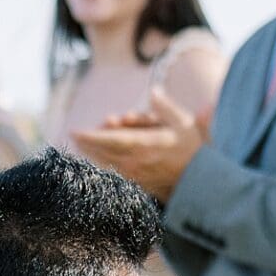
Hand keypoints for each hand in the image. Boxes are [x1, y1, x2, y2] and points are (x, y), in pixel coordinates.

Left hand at [69, 85, 204, 202]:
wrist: (201, 182)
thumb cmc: (194, 150)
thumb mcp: (184, 122)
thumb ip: (165, 107)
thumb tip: (154, 91)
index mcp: (144, 144)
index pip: (110, 139)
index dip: (90, 136)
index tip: (75, 131)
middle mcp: (136, 161)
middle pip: (103, 152)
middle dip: (87, 143)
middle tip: (74, 136)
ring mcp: (136, 175)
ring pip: (107, 163)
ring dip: (92, 154)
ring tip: (80, 146)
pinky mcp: (139, 184)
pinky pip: (116, 173)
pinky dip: (104, 165)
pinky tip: (97, 161)